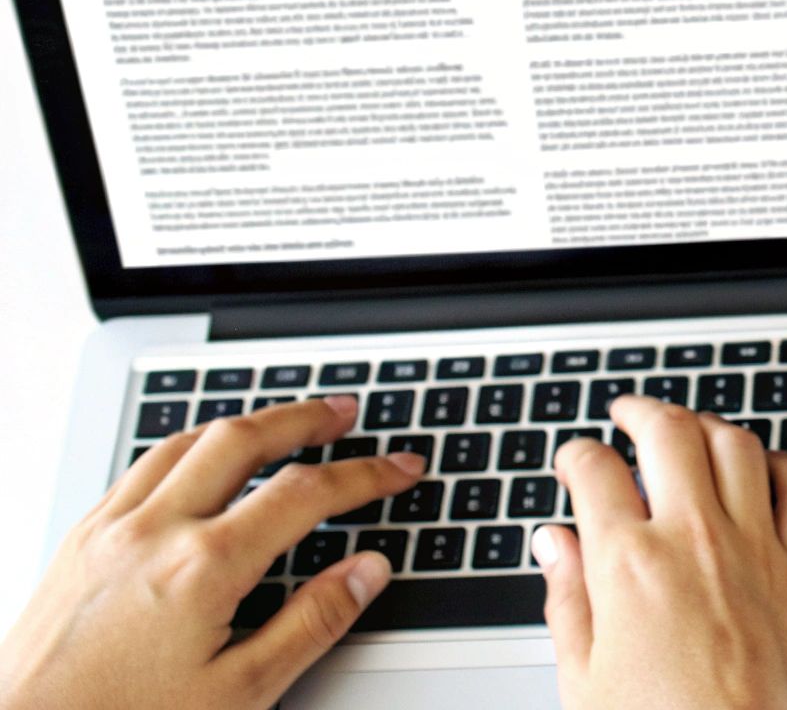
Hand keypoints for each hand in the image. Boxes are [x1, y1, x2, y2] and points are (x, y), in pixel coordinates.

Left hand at [0, 396, 425, 709]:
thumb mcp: (240, 693)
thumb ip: (312, 623)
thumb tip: (366, 572)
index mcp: (202, 568)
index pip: (305, 495)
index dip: (365, 475)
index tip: (399, 468)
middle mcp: (152, 532)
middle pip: (243, 440)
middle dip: (303, 419)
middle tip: (343, 413)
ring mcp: (108, 530)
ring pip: (185, 441)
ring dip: (243, 423)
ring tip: (280, 423)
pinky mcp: (77, 542)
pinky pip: (139, 468)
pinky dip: (186, 447)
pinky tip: (198, 461)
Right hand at [535, 395, 786, 709]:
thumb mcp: (584, 679)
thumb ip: (567, 600)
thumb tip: (554, 545)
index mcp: (629, 564)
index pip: (594, 471)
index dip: (577, 455)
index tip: (576, 459)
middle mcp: (694, 540)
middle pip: (668, 433)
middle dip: (640, 411)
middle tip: (628, 414)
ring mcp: (756, 550)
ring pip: (736, 445)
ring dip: (707, 425)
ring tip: (689, 430)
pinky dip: (782, 465)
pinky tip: (765, 466)